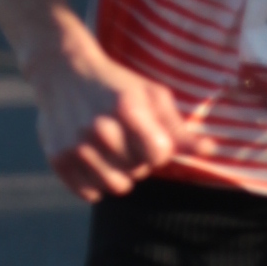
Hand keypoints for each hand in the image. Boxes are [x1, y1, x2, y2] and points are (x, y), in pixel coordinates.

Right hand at [30, 20, 183, 201]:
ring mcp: (76, 145)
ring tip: (112, 151)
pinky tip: (94, 159)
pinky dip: (96, 182)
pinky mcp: (58, 159)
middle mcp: (99, 129)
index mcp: (127, 109)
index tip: (151, 137)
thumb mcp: (152, 96)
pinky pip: (91, 194)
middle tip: (126, 138)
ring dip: (120, 174)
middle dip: (139, 160)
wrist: (62, 72)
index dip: (160, 150)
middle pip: (139, 172)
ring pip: (116, 187)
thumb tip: (209, 151)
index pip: (159, 155)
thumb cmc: (116, 86)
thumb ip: (179, 128)